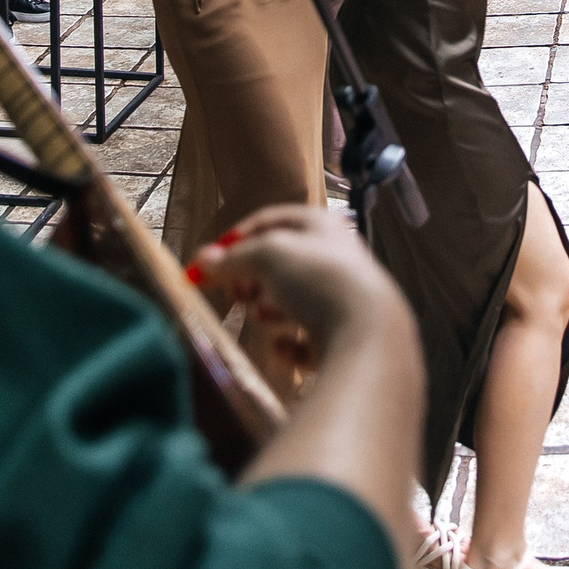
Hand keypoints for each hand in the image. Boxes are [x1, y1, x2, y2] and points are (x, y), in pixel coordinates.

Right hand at [190, 205, 407, 369]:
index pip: (272, 221)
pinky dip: (289, 346)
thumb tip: (201, 261)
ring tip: (268, 317)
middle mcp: (334, 260)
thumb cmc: (320, 281)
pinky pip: (304, 342)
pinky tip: (286, 346)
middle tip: (236, 294)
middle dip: (253, 280)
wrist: (368, 335)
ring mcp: (340, 301)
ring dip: (270, 312)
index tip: (211, 260)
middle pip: (279, 265)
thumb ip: (232, 259)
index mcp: (322, 227)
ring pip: (290, 303)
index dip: (238, 237)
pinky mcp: (341, 340)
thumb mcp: (267, 256)